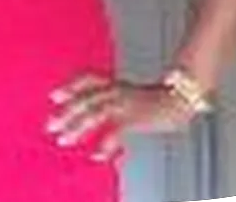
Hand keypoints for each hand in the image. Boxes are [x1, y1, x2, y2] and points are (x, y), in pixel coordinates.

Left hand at [46, 72, 199, 163]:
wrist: (184, 97)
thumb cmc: (165, 99)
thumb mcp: (138, 98)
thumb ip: (121, 103)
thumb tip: (109, 118)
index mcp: (118, 84)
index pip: (89, 79)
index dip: (71, 87)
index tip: (54, 96)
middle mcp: (119, 91)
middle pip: (86, 99)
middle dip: (67, 113)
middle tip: (50, 126)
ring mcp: (127, 103)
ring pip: (95, 112)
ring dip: (77, 127)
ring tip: (64, 140)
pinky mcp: (137, 117)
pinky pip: (116, 131)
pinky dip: (105, 144)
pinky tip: (97, 155)